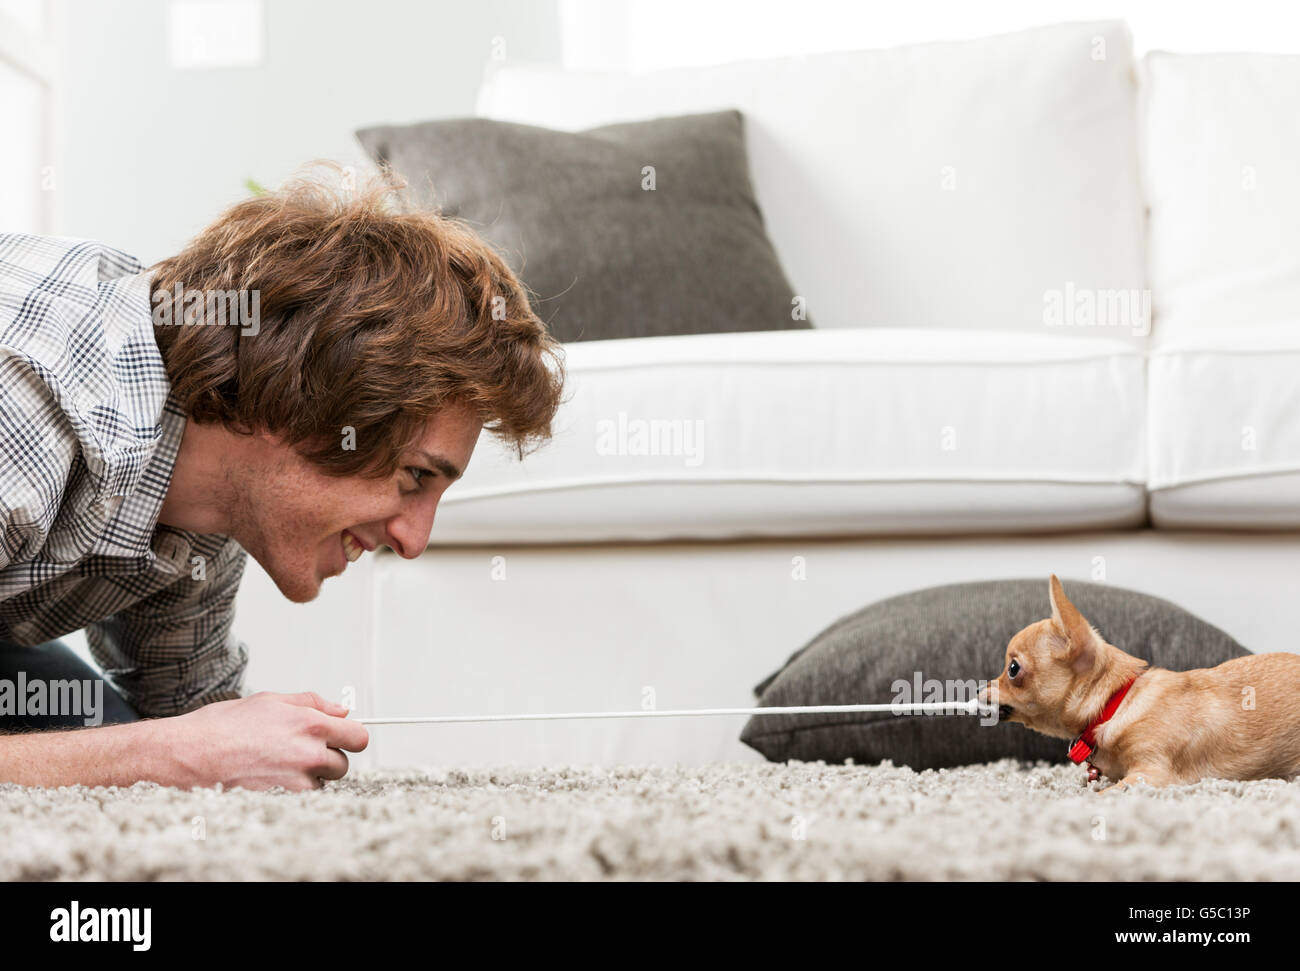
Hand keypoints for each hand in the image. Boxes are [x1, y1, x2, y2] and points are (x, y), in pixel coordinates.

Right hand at [161, 691, 369, 790]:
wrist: (189, 754)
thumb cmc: (223, 725)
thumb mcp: (270, 700)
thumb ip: (312, 703)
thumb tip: (341, 710)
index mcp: (310, 724)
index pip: (359, 737)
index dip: (351, 737)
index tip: (342, 738)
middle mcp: (308, 754)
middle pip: (343, 764)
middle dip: (327, 758)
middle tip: (297, 750)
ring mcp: (296, 781)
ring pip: (322, 782)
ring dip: (309, 776)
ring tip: (276, 763)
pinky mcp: (282, 801)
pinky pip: (302, 797)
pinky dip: (293, 791)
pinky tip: (268, 777)